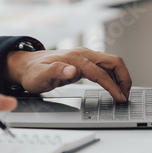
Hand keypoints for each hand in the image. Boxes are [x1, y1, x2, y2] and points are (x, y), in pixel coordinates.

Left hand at [4, 48, 131, 101]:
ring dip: (120, 77)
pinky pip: (104, 67)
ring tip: (122, 93)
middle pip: (113, 61)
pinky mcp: (84, 63)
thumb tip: (72, 70)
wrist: (26, 65)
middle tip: (126, 95)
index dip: (113, 86)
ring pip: (111, 63)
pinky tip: (113, 87)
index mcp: (75, 58)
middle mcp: (82, 54)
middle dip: (124, 77)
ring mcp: (84, 57)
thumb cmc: (32, 71)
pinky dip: (113, 76)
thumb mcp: (40, 75)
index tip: (120, 98)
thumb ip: (56, 71)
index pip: (100, 72)